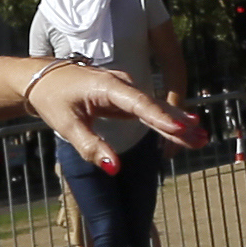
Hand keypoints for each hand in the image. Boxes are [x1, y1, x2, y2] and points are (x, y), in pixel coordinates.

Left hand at [24, 63, 203, 168]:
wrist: (42, 78)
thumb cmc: (53, 99)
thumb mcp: (67, 126)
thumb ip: (91, 147)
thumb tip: (113, 169)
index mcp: (107, 85)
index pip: (138, 103)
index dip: (161, 117)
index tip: (181, 128)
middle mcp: (121, 84)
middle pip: (154, 105)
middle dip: (179, 123)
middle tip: (202, 137)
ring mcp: (125, 90)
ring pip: (155, 108)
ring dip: (177, 123)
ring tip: (202, 138)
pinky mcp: (124, 99)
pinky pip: (148, 111)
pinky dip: (165, 122)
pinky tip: (182, 133)